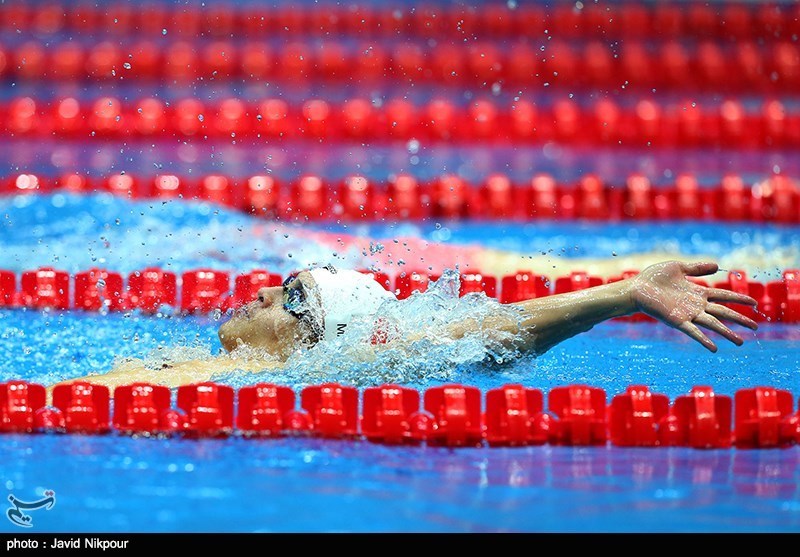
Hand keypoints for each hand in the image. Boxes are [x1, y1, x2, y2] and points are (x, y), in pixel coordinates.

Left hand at [630, 261, 757, 351]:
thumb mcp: (678, 268)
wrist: (636, 288)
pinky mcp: (677, 321)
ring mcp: (687, 314)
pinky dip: (704, 339)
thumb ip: (697, 268)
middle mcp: (696, 305)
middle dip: (739, 319)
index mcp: (697, 292)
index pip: (723, 296)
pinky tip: (714, 349)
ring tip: (741, 342)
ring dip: (727, 333)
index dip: (738, 299)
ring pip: (713, 324)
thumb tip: (717, 265)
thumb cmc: (653, 278)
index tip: (754, 304)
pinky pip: (693, 332)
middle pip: (723, 312)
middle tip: (756, 327)